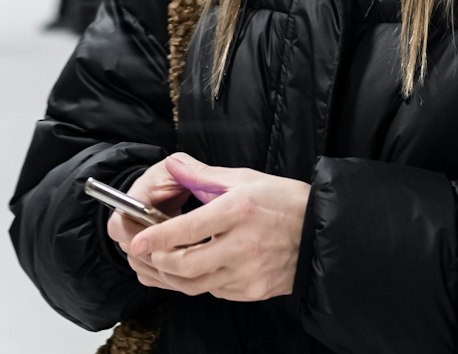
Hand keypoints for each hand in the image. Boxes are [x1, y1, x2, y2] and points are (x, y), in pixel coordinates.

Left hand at [122, 153, 311, 302]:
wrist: (321, 232)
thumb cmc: (283, 201)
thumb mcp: (243, 178)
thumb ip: (202, 175)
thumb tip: (172, 166)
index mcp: (237, 212)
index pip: (186, 230)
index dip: (155, 237)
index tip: (136, 240)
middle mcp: (242, 246)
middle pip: (184, 265)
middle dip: (157, 261)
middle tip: (146, 252)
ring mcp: (249, 273)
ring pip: (195, 285)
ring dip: (171, 276)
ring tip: (160, 263)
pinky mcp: (254, 291)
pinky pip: (214, 291)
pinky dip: (197, 282)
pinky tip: (192, 269)